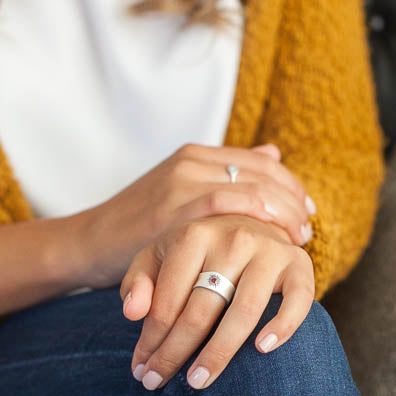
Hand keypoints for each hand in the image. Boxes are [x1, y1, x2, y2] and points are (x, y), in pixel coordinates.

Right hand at [72, 142, 316, 288]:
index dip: (291, 186)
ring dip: (283, 214)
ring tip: (297, 239)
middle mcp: (191, 163)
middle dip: (293, 202)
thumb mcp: (181, 192)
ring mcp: (181, 184)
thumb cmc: (138, 225)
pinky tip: (273, 243)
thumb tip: (273, 151)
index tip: (307, 212)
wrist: (89, 242)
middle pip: (263, 173)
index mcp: (196, 155)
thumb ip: (226, 173)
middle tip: (306, 230)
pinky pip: (227, 209)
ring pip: (251, 189)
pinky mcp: (172, 212)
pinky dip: (258, 223)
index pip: (261, 161)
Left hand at [119, 213, 315, 389]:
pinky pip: (297, 300)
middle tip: (157, 384)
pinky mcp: (299, 264)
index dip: (151, 340)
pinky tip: (262, 350)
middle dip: (175, 352)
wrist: (251, 223)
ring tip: (198, 382)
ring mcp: (269, 250)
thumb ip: (139, 281)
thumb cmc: (198, 252)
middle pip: (201, 309)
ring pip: (245, 311)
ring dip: (220, 352)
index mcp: (193, 234)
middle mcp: (233, 238)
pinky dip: (282, 326)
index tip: (140, 369)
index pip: (168, 300)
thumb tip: (131, 313)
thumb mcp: (158, 256)